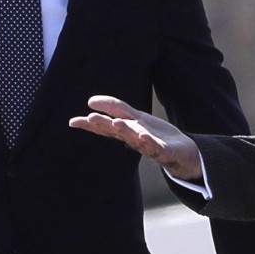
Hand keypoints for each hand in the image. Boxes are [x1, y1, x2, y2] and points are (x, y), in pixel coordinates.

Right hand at [69, 95, 203, 180]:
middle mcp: (134, 140)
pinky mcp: (163, 151)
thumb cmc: (155, 135)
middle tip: (90, 118)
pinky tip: (143, 136)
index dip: (89, 124)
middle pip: (117, 132)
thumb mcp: (135, 118)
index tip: (73, 122)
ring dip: (125, 132)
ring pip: (134, 139)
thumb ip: (116, 109)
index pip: (105, 128)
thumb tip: (91, 101)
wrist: (181, 152)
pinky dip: (148, 143)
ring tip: (115, 123)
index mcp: (126, 132)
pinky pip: (155, 147)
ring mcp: (148, 146)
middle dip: (104, 125)